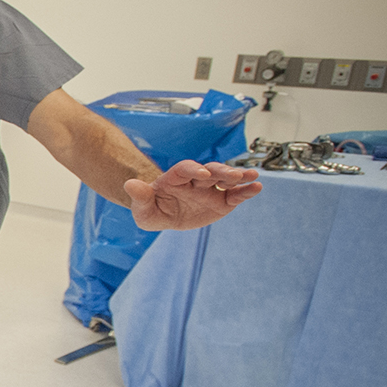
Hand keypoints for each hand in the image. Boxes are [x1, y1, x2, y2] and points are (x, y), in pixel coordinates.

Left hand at [124, 159, 262, 231]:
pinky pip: (235, 195)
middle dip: (221, 171)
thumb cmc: (151, 209)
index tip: (201, 174)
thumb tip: (129, 184)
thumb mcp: (142, 209)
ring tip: (252, 176)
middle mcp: (196, 180)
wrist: (164, 216)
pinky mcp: (222, 201)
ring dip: (238, 176)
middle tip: (234, 175)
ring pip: (226, 179)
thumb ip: (139, 196)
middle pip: (210, 171)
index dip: (193, 169)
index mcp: (176, 178)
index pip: (185, 169)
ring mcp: (210, 189)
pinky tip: (257, 187)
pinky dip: (246, 191)